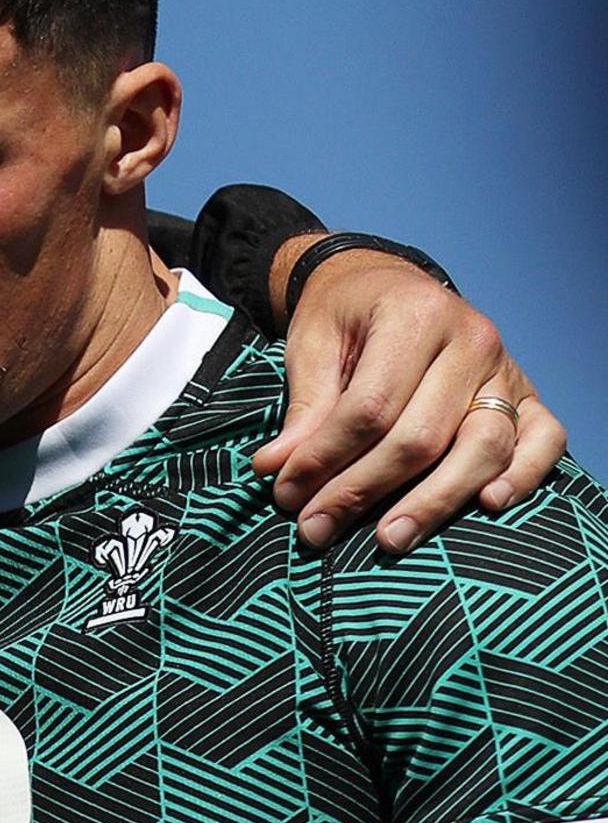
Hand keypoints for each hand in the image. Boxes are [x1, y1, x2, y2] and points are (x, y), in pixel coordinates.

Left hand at [257, 248, 568, 552]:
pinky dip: (524, 474)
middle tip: (317, 529)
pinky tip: (489, 503)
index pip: (369, 408)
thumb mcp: (312, 345)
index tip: (287, 494)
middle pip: (422, 437)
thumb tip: (278, 469)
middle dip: (364, 490)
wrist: (388, 283)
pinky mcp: (528, 394)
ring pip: (482, 447)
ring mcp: (507, 369)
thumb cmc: (346, 315)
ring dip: (434, 501)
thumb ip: (304, 407)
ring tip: (391, 539)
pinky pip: (544, 439)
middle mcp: (472, 341)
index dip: (325, 458)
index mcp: (414, 316)